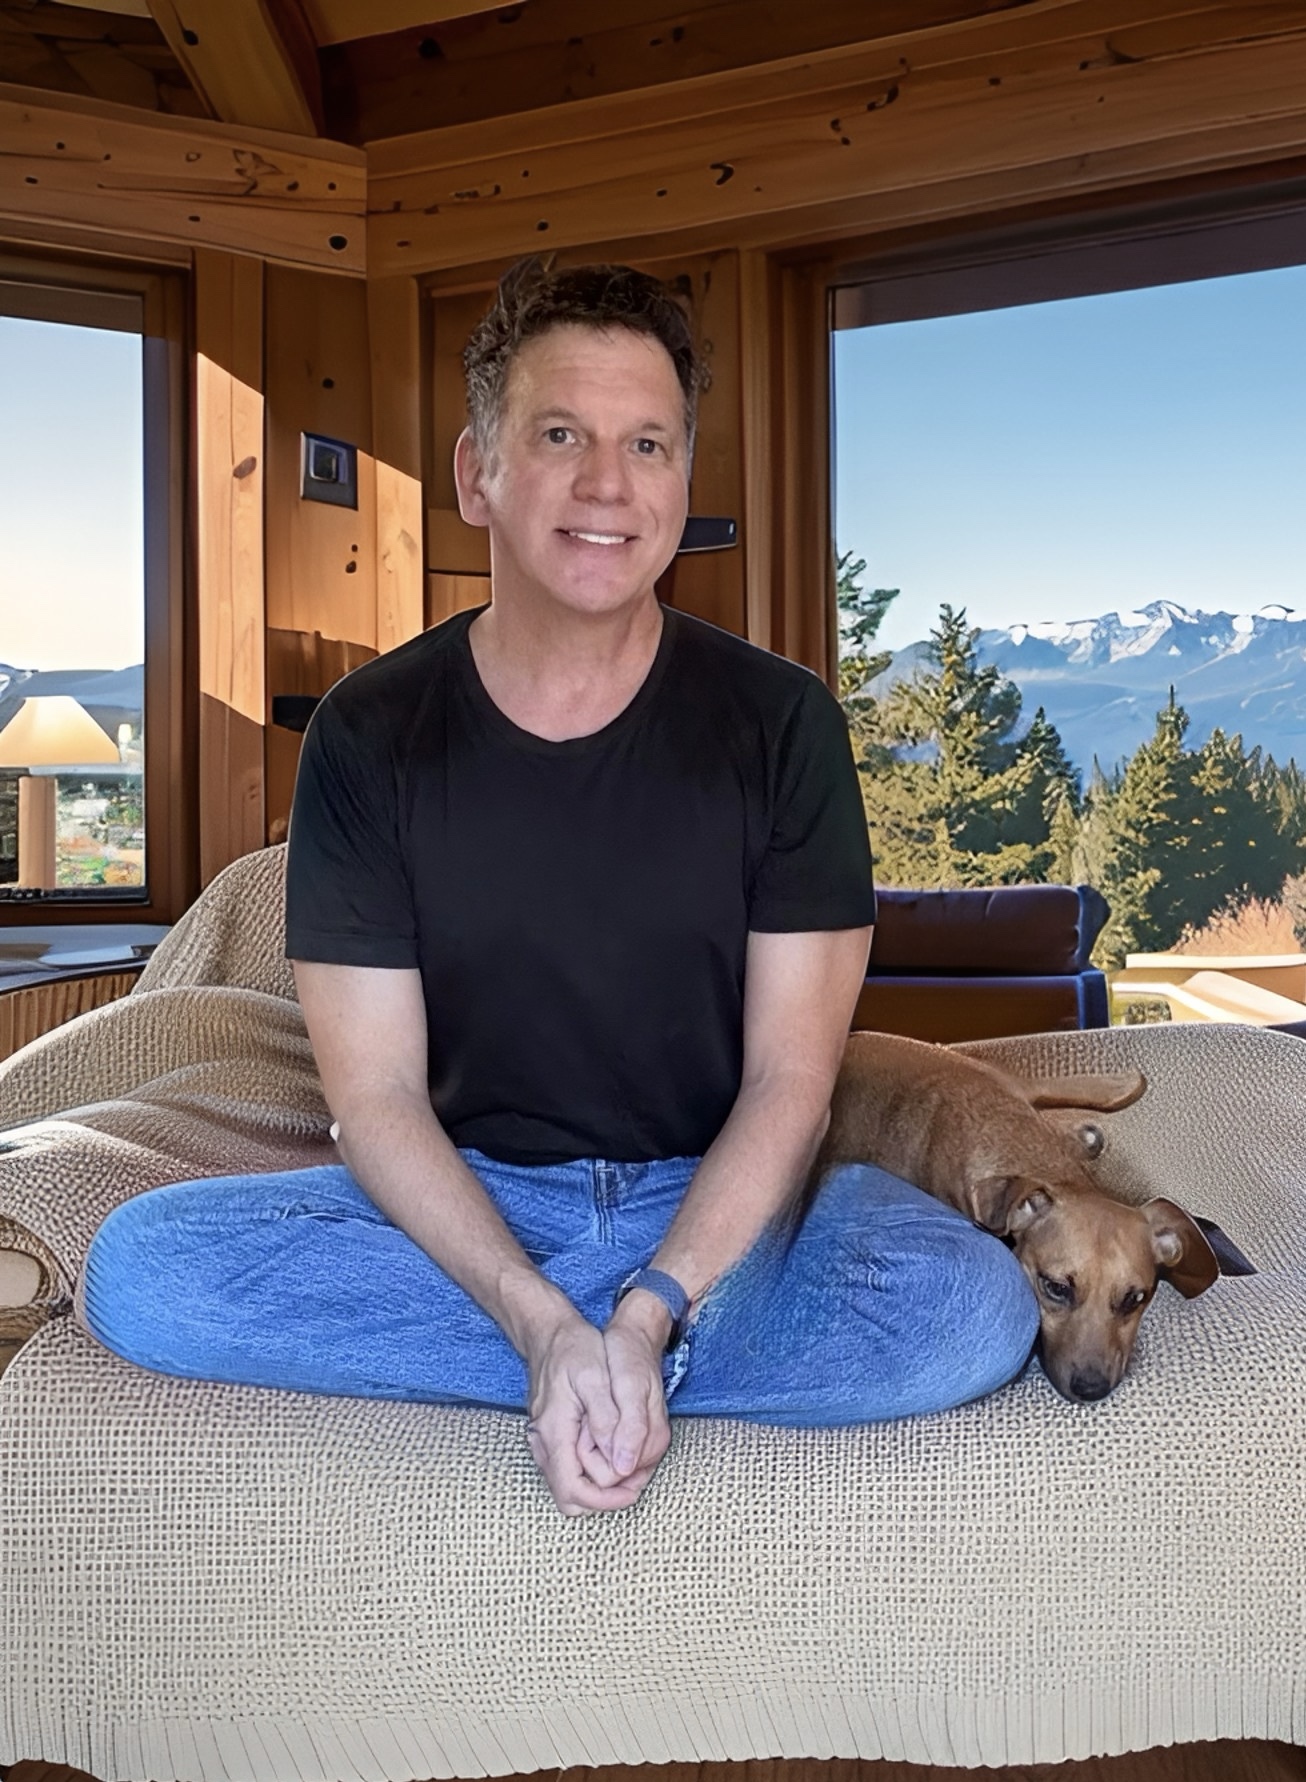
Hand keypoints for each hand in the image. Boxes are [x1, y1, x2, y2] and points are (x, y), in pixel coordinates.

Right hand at [523, 1309, 665, 1515]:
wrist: (550, 1333)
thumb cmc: (574, 1350)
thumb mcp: (596, 1377)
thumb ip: (608, 1421)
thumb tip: (621, 1464)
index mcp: (554, 1433)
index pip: (574, 1492)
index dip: (607, 1500)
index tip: (634, 1489)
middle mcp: (544, 1445)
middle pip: (571, 1499)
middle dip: (605, 1498)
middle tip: (635, 1477)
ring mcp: (544, 1443)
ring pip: (570, 1486)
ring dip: (601, 1486)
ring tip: (629, 1462)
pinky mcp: (551, 1438)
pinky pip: (571, 1469)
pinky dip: (594, 1470)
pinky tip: (614, 1450)